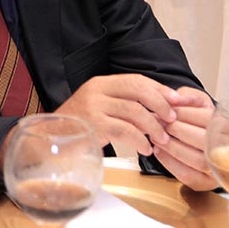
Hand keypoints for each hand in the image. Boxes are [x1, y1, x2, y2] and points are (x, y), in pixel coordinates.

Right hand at [54, 74, 176, 156]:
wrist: (51, 140)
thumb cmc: (79, 126)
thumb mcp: (100, 108)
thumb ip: (123, 104)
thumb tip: (160, 108)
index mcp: (100, 83)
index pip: (136, 79)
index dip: (159, 89)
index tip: (177, 101)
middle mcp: (96, 90)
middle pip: (138, 90)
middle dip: (161, 104)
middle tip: (172, 120)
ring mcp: (93, 106)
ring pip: (135, 111)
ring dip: (154, 127)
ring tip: (162, 139)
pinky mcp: (94, 125)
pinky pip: (126, 130)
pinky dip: (141, 141)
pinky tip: (145, 148)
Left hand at [153, 87, 217, 190]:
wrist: (190, 136)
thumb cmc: (191, 120)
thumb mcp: (190, 102)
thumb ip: (184, 97)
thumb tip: (176, 98)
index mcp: (226, 126)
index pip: (206, 118)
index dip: (182, 113)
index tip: (164, 110)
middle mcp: (226, 147)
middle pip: (203, 139)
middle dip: (175, 130)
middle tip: (157, 124)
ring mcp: (218, 166)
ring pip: (197, 159)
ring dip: (171, 148)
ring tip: (155, 137)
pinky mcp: (206, 182)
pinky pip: (189, 175)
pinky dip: (170, 163)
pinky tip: (158, 151)